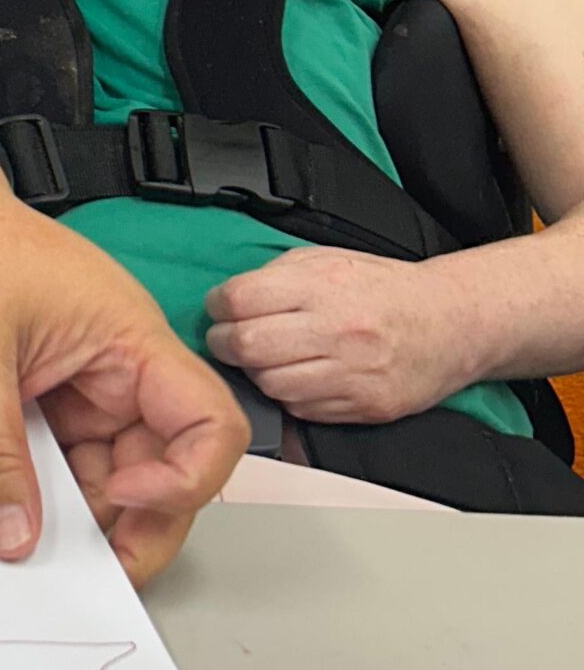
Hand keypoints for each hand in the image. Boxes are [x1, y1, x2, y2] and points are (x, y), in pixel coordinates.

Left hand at [0, 173, 247, 588]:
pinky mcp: (58, 400)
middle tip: (91, 575)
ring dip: (91, 517)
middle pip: (169, 464)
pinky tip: (24, 519)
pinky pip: (75, 462)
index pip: (208, 422)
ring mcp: (92, 386)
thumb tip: (17, 537)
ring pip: (119, 473)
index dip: (183, 478)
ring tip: (42, 549)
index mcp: (132, 339)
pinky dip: (55, 495)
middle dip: (139, 523)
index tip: (120, 499)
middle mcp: (126, 368)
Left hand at [204, 247, 478, 423]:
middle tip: (226, 339)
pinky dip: (288, 396)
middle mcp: (337, 329)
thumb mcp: (327, 260)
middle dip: (225, 344)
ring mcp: (351, 372)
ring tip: (264, 359)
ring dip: (256, 373)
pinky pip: (301, 409)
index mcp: (323, 285)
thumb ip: (276, 277)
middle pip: (247, 346)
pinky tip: (296, 377)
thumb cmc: (385, 289)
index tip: (218, 309)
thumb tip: (228, 299)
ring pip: (270, 384)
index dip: (217, 306)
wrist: (451, 322)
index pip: (240, 299)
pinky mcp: (364, 405)